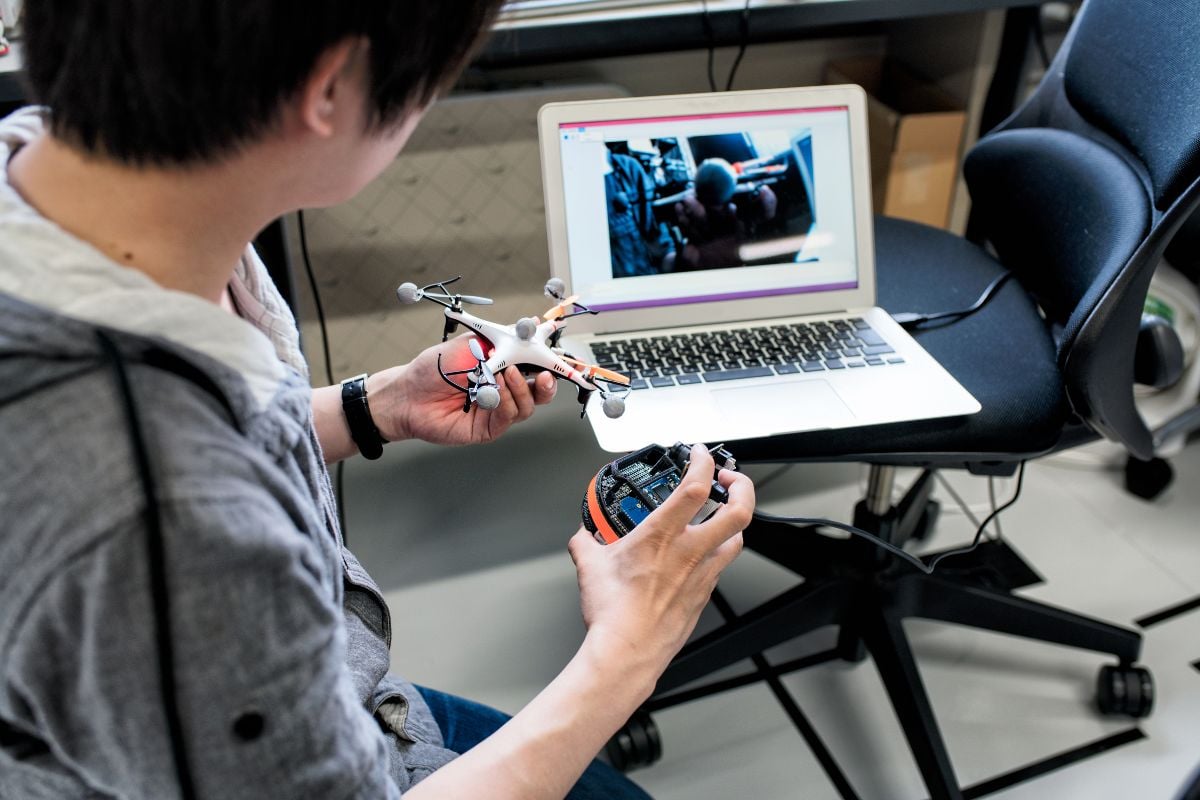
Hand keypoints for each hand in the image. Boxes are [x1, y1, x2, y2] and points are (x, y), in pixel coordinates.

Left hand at [369, 335, 556, 445]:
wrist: (408, 393)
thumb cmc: (435, 368)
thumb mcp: (471, 343)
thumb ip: (501, 338)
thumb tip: (529, 326)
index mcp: (503, 370)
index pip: (534, 369)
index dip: (548, 363)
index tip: (554, 354)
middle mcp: (503, 393)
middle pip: (539, 394)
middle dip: (547, 384)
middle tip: (545, 374)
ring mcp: (496, 412)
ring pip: (526, 407)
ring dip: (521, 390)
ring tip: (507, 374)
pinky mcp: (487, 429)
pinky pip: (507, 418)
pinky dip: (506, 402)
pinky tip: (496, 390)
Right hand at [567, 444, 753, 680]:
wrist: (627, 652)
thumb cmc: (613, 614)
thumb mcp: (590, 567)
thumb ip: (586, 544)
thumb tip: (582, 537)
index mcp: (662, 536)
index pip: (696, 486)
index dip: (704, 462)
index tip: (700, 454)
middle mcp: (689, 552)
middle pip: (738, 511)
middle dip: (742, 487)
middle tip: (730, 479)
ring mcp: (701, 575)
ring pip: (737, 539)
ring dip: (733, 522)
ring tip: (722, 516)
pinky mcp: (703, 596)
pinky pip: (721, 568)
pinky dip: (717, 554)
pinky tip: (702, 555)